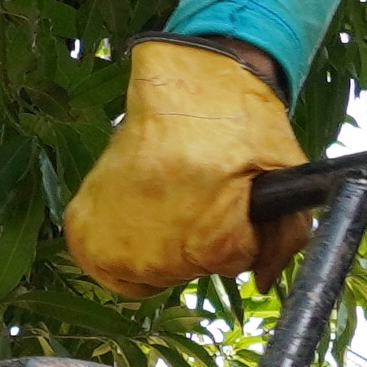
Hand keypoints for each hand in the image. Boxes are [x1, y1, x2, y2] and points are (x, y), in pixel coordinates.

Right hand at [65, 39, 305, 295]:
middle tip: (195, 194)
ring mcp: (111, 243)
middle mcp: (154, 252)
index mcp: (209, 239)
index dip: (239, 230)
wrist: (181, 84)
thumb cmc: (235, 124)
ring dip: (159, 244)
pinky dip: (120, 247)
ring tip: (165, 196)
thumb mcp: (281, 172)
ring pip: (149, 272)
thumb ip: (286, 236)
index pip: (232, 262)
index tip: (228, 194)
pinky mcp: (80, 228)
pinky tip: (136, 213)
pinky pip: (104, 265)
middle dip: (198, 241)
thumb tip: (263, 282)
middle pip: (188, 269)